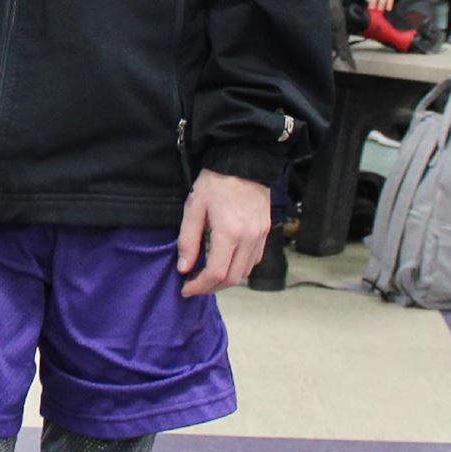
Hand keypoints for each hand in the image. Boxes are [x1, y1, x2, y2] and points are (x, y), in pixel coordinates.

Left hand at [177, 169, 270, 298]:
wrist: (244, 162)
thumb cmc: (215, 182)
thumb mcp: (194, 207)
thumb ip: (188, 240)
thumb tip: (184, 268)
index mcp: (229, 233)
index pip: (216, 273)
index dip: (200, 286)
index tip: (186, 289)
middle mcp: (249, 239)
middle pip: (232, 278)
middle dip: (211, 287)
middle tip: (194, 286)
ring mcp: (260, 237)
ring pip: (244, 272)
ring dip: (225, 280)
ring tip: (207, 277)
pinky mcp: (266, 232)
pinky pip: (254, 260)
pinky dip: (239, 269)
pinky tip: (225, 263)